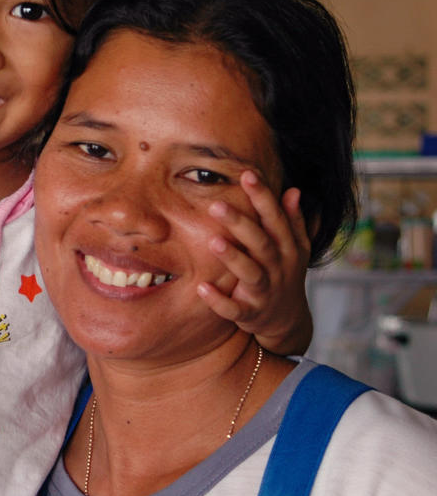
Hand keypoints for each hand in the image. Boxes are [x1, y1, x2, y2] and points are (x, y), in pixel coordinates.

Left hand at [198, 171, 312, 355]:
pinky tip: (201, 287)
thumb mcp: (294, 248)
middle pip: (262, 243)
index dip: (264, 197)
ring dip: (233, 258)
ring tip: (213, 241)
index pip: (276, 219)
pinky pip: (234, 309)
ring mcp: (265, 292)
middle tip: (216, 204)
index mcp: (288, 249)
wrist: (288, 321)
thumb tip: (293, 190)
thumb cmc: (283, 273)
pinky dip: (219, 301)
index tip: (247, 174)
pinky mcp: (250, 313)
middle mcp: (278, 268)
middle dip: (241, 224)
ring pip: (250, 274)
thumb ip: (292, 220)